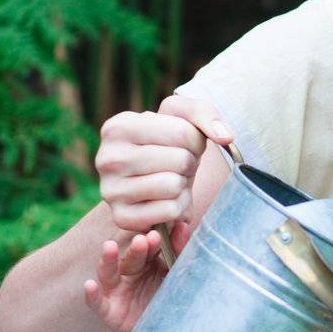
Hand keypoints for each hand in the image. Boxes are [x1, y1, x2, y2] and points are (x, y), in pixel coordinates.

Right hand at [82, 223, 191, 331]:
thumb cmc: (172, 303)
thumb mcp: (178, 278)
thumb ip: (180, 253)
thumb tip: (183, 225)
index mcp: (149, 264)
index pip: (149, 248)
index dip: (153, 240)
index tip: (160, 231)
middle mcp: (131, 275)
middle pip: (131, 259)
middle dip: (137, 249)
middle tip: (144, 239)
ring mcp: (118, 292)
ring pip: (109, 274)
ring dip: (107, 259)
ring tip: (108, 246)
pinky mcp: (109, 311)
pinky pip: (97, 302)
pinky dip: (91, 294)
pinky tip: (88, 285)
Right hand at [97, 95, 231, 233]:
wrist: (153, 181)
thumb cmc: (170, 145)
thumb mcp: (184, 118)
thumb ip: (206, 114)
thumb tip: (225, 136)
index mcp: (118, 126)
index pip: (183, 132)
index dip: (195, 141)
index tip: (180, 144)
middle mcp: (107, 157)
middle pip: (180, 160)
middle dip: (188, 164)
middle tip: (174, 165)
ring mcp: (110, 190)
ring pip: (174, 186)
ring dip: (183, 186)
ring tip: (170, 180)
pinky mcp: (123, 217)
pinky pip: (170, 211)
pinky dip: (178, 207)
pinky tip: (165, 200)